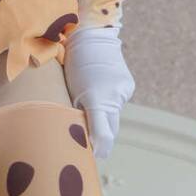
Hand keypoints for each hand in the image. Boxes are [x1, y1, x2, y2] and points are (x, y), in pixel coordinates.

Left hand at [63, 25, 134, 158]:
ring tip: (92, 112)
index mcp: (95, 99)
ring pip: (114, 116)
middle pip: (111, 130)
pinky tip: (100, 93)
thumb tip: (76, 136)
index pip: (102, 135)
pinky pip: (118, 103)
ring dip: (105, 119)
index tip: (94, 158)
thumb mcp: (68, 91)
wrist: (91, 37)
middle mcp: (113, 97)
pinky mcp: (128, 86)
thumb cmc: (72, 65)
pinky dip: (110, 103)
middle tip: (92, 151)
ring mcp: (123, 91)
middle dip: (103, 140)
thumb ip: (75, 113)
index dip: (99, 149)